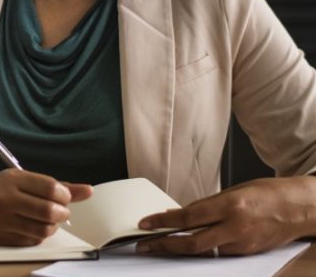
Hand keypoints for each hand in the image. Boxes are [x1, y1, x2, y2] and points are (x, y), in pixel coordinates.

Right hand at [0, 170, 92, 245]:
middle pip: (49, 211)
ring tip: (47, 218)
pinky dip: (40, 234)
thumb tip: (88, 191)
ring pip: (44, 229)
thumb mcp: (22, 180)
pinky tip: (34, 225)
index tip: (64, 196)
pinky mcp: (1, 237)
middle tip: (59, 209)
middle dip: (62, 212)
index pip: (50, 187)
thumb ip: (55, 186)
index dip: (65, 195)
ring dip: (53, 225)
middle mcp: (5, 198)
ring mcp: (1, 219)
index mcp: (11, 179)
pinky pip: (33, 240)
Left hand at [137, 177, 315, 255]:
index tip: (145, 224)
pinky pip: (218, 253)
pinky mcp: (248, 253)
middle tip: (145, 245)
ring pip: (204, 251)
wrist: (299, 208)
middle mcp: (236, 227)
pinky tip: (188, 245)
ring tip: (161, 246)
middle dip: (165, 245)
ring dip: (181, 249)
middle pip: (193, 243)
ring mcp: (243, 243)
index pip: (189, 216)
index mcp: (231, 205)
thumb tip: (179, 214)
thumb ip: (206, 204)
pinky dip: (201, 249)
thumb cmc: (268, 194)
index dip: (163, 222)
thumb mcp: (233, 191)